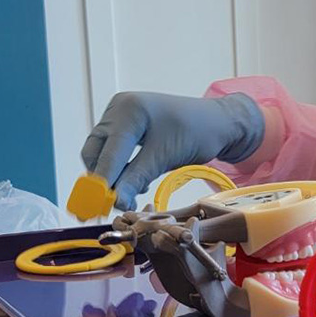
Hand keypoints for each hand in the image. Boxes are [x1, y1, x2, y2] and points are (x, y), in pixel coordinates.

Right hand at [81, 92, 263, 210]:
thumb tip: (115, 202)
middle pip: (97, 151)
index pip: (108, 153)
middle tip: (117, 203)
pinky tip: (137, 179)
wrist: (218, 123)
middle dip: (105, 179)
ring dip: (114, 175)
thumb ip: (136, 178)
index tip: (100, 208)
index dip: (102, 182)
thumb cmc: (198, 133)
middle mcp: (120, 108)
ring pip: (103, 153)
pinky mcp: (128, 124)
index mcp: (129, 110)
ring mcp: (122, 115)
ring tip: (134, 190)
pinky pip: (114, 150)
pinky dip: (121, 167)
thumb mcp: (165, 157)